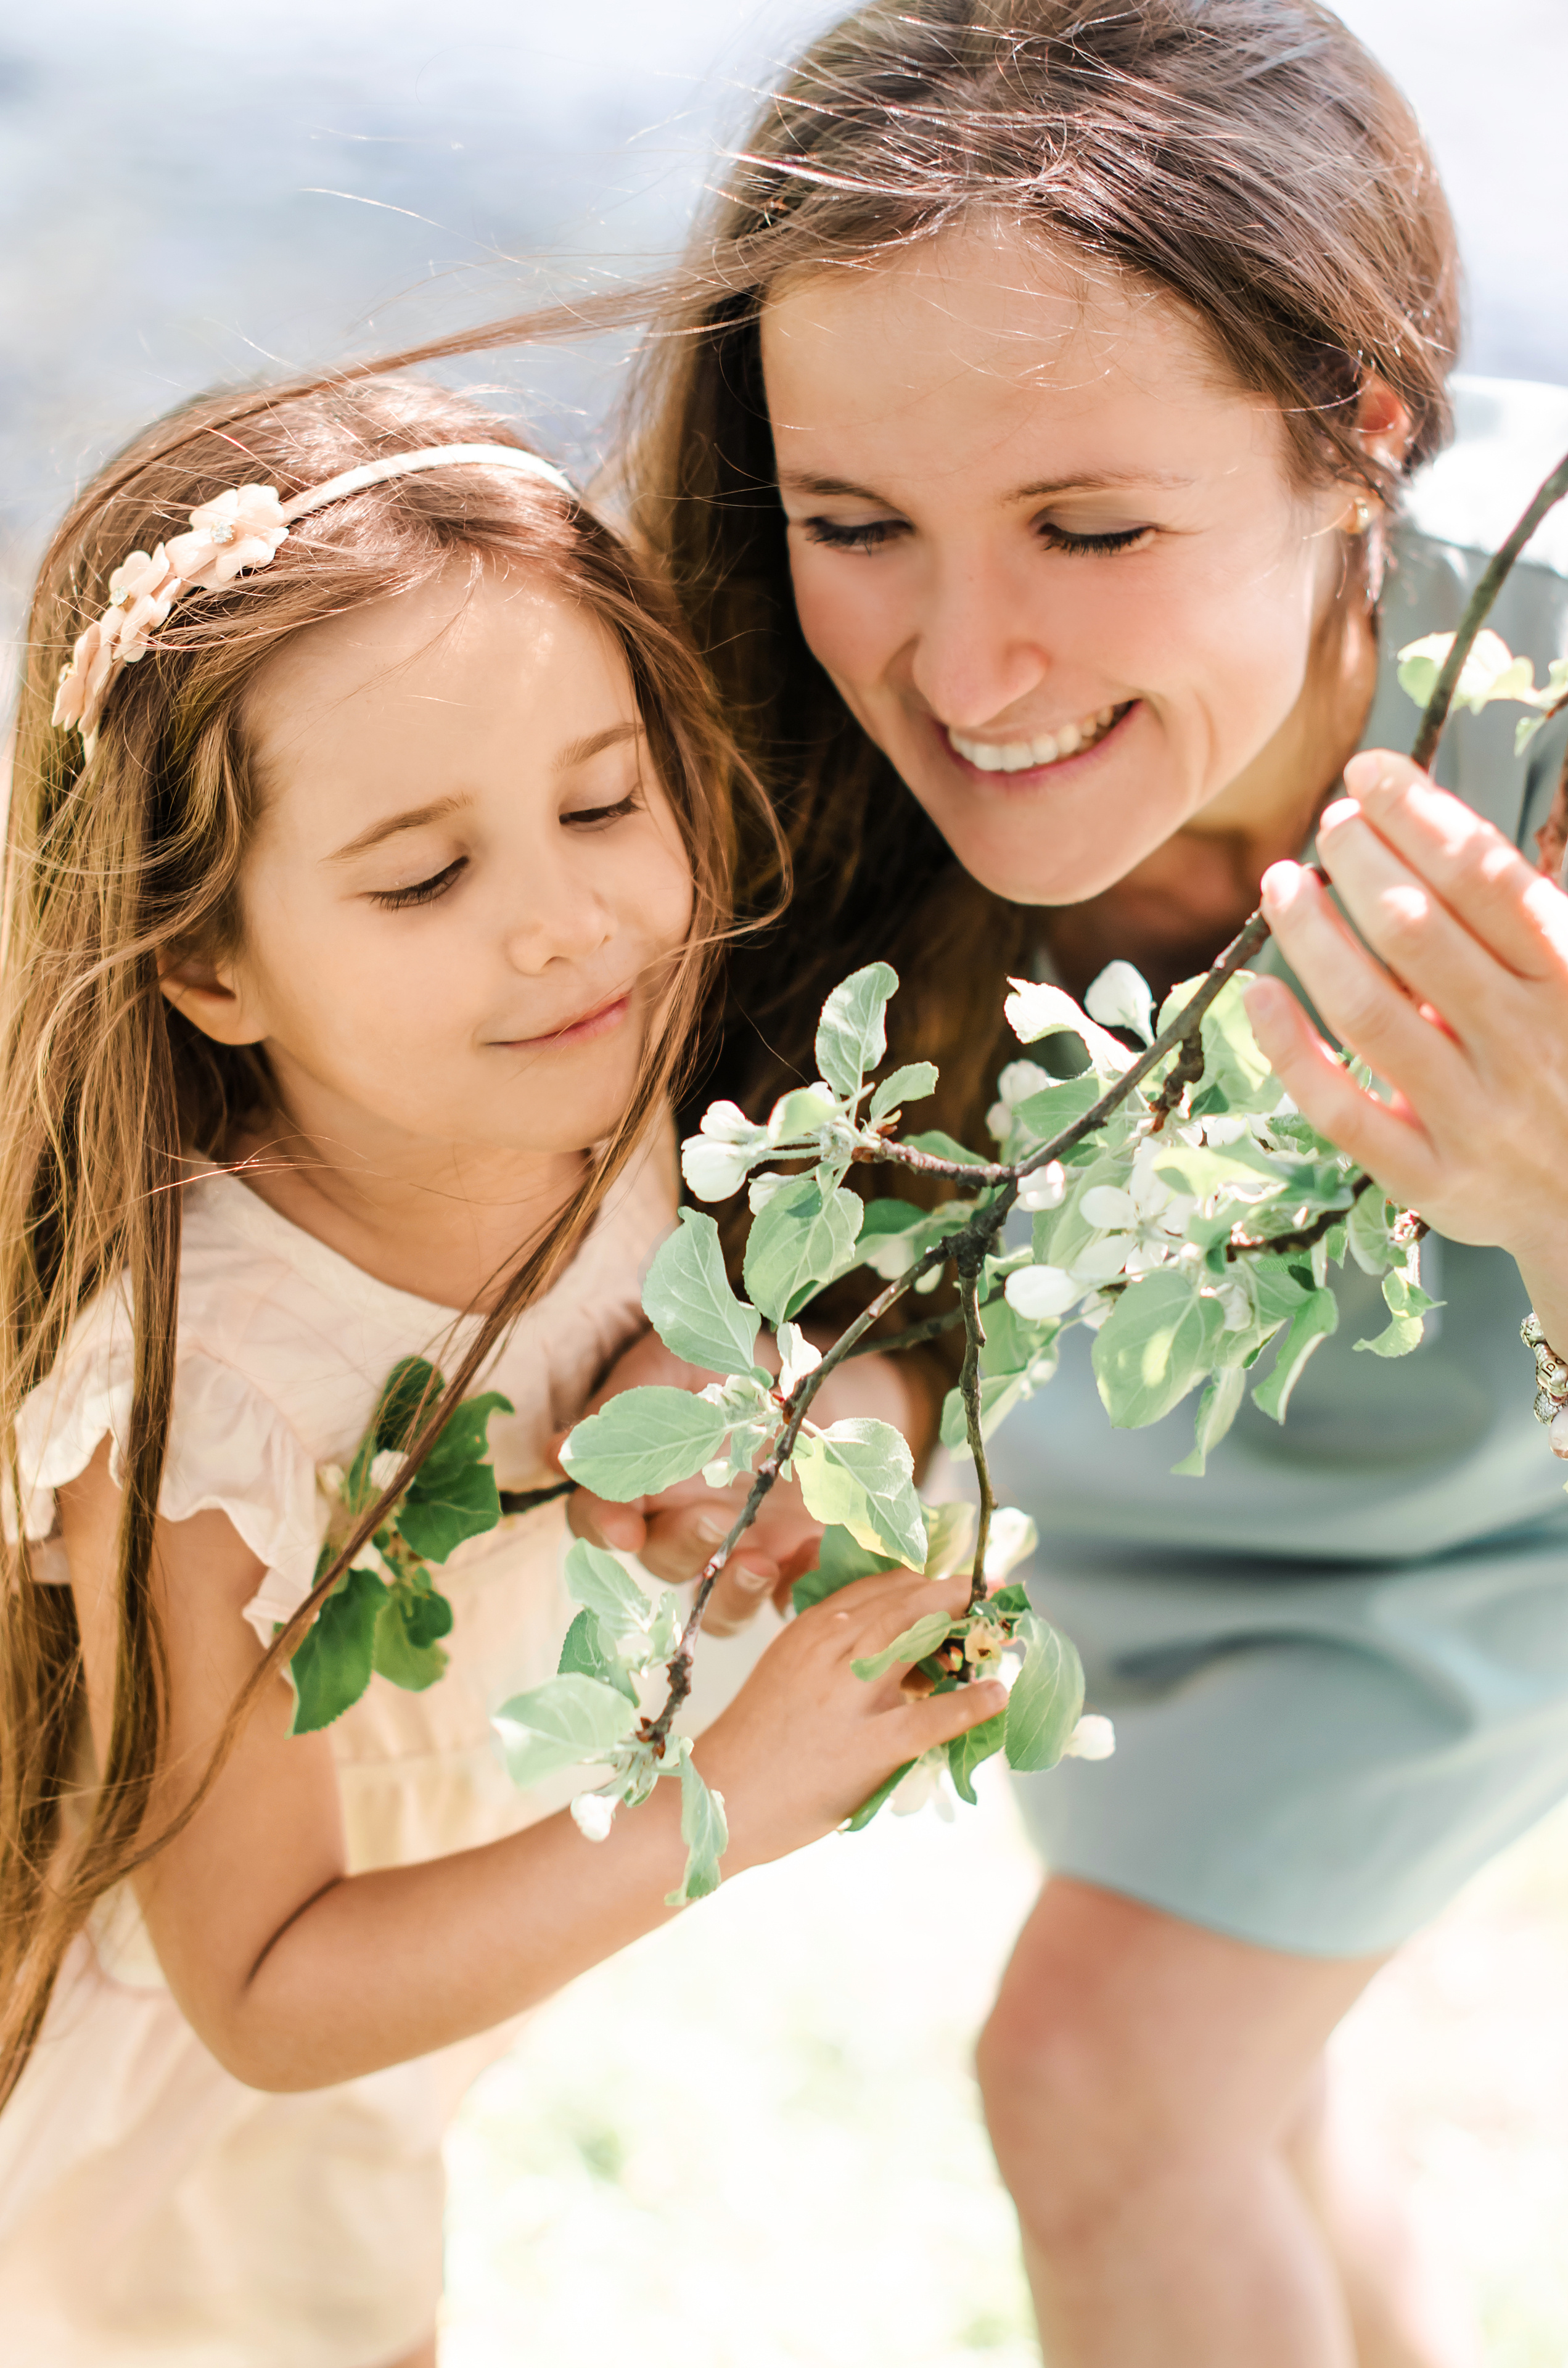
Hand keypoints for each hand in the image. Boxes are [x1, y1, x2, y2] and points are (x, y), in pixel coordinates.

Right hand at [559, 1326, 923, 1636]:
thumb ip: (622, 1402)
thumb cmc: (725, 1366)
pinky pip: (789, 1595)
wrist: (810, 1381)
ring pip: (713, 1601)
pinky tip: (815, 1558)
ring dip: (729, 1593)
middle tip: (713, 1518)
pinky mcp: (789, 1561)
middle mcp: (679, 1522)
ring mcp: (733, 1548)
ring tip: (760, 1563)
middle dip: (682, 1546)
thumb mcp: (672, 1363)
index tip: (624, 1530)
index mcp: (639, 1477)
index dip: (603, 1526)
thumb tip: (558, 1451)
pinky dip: (800, 1586)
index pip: (597, 1516)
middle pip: (659, 1559)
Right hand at [692, 1567, 1006, 1869]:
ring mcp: (847, 1698)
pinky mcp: (864, 1746)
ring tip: (999, 1625)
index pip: (875, 1589)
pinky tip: (996, 1697)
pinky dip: (967, 1706)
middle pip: (902, 1604)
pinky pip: (927, 1720)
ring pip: (914, 1641)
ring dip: (963, 1628)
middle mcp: (828, 1652)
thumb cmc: (757, 1743)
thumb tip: (891, 1649)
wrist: (719, 1798)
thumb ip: (831, 1654)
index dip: (921, 1582)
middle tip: (991, 1587)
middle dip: (952, 1591)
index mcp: (809, 1632)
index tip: (952, 1582)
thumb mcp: (787, 1675)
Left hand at [1244, 750, 1567, 1341]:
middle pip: (1416, 932)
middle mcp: (1524, 1043)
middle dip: (1360, 862)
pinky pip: (1343, 1109)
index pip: (1485, 878)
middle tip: (1328, 824)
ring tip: (1280, 884)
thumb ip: (1514, 921)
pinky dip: (1292, 1049)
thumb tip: (1426, 827)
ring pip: (1369, 1012)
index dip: (1420, 814)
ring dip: (1312, 937)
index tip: (1369, 772)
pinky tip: (1260, 991)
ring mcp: (1475, 1116)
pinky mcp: (1431, 1178)